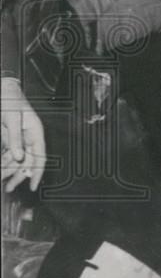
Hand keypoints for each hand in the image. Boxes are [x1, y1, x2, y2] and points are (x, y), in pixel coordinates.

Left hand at [1, 77, 45, 191]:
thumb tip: (17, 157)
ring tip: (2, 182)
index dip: (38, 171)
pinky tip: (0, 169)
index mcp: (36, 131)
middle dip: (19, 175)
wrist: (2, 90)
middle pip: (27, 161)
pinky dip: (3, 163)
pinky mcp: (9, 138)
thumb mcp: (12, 118)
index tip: (34, 185)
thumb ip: (14, 138)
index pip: (40, 155)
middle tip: (10, 188)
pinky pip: (8, 154)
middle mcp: (29, 137)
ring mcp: (19, 138)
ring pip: (17, 160)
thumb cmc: (9, 100)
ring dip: (9, 171)